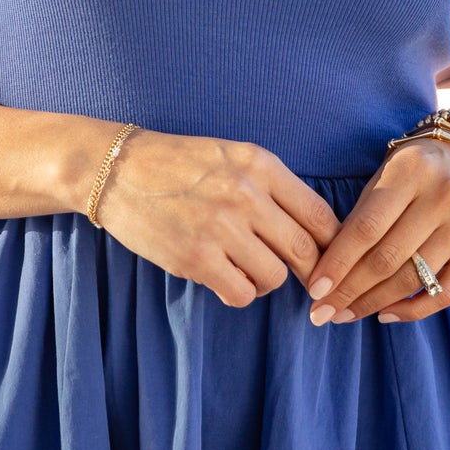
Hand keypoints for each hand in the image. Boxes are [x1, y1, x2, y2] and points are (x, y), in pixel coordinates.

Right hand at [91, 129, 339, 307]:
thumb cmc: (179, 164)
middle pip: (303, 250)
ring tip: (248, 270)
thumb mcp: (233, 156)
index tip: (330, 258)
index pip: (319, 215)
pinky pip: (241, 293)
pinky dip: (240, 292)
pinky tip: (227, 278)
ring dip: (266, 280)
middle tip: (307, 282)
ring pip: (274, 277)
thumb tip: (314, 232)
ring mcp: (221, 228)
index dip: (332, 245)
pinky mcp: (195, 257)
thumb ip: (273, 186)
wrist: (118, 170)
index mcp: (261, 165)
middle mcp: (246, 195)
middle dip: (311, 273)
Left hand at [304, 136, 449, 325]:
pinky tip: (384, 314)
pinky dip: (412, 311)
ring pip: (412, 279)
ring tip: (344, 315)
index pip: (366, 227)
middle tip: (321, 312)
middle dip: (349, 290)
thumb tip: (328, 269)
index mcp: (411, 171)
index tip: (314, 289)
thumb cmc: (417, 169)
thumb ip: (362, 214)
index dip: (337, 263)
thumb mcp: (386, 173)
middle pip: (387, 258)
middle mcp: (443, 197)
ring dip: (373, 304)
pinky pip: (445, 294)